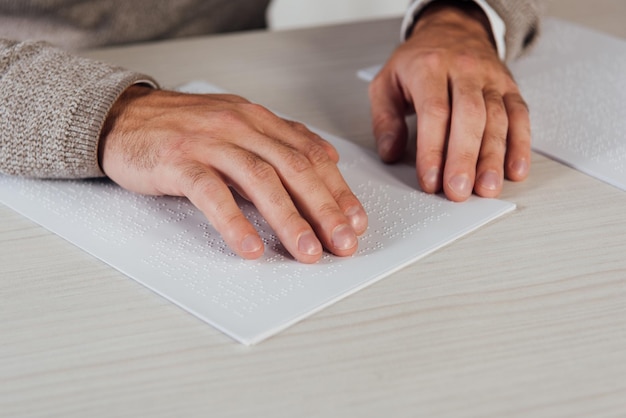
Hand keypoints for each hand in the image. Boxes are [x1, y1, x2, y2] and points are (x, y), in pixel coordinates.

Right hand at [99, 86, 367, 262]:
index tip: (356, 221)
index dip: (337, 190)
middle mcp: (240, 125)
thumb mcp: (238, 125)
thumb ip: (281, 140)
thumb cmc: (184, 129)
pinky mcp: (178, 162)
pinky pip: (211, 194)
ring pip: (259, 180)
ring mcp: (209, 142)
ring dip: (288, 219)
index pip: (310, 155)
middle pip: (294, 168)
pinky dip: (235, 223)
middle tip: (342, 243)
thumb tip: (328, 160)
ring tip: (306, 252)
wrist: (123, 117)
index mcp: (259, 120)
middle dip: (324, 209)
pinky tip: (251, 247)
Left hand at [369, 2, 530, 200]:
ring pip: (497, 119)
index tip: (430, 180)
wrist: (452, 29)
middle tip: (458, 191)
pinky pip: (519, 116)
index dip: (433, 151)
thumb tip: (390, 153)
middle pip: (469, 117)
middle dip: (464, 158)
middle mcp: (464, 70)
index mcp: (429, 68)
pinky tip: (515, 170)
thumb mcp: (386, 83)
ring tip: (487, 189)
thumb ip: (384, 119)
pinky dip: (520, 146)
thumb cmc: (417, 62)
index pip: (434, 113)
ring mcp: (491, 79)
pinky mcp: (510, 88)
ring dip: (493, 158)